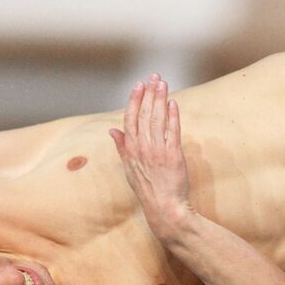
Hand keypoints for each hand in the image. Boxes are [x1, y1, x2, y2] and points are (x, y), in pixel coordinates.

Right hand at [110, 75, 193, 236]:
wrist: (164, 207)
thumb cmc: (148, 189)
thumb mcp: (128, 168)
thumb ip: (121, 147)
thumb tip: (111, 131)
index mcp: (130, 150)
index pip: (130, 118)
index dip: (134, 100)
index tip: (138, 85)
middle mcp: (142, 148)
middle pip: (145, 114)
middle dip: (149, 93)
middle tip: (154, 77)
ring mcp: (157, 150)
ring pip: (157, 119)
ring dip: (160, 99)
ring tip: (163, 84)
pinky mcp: (173, 155)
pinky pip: (172, 131)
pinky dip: (172, 116)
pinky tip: (173, 103)